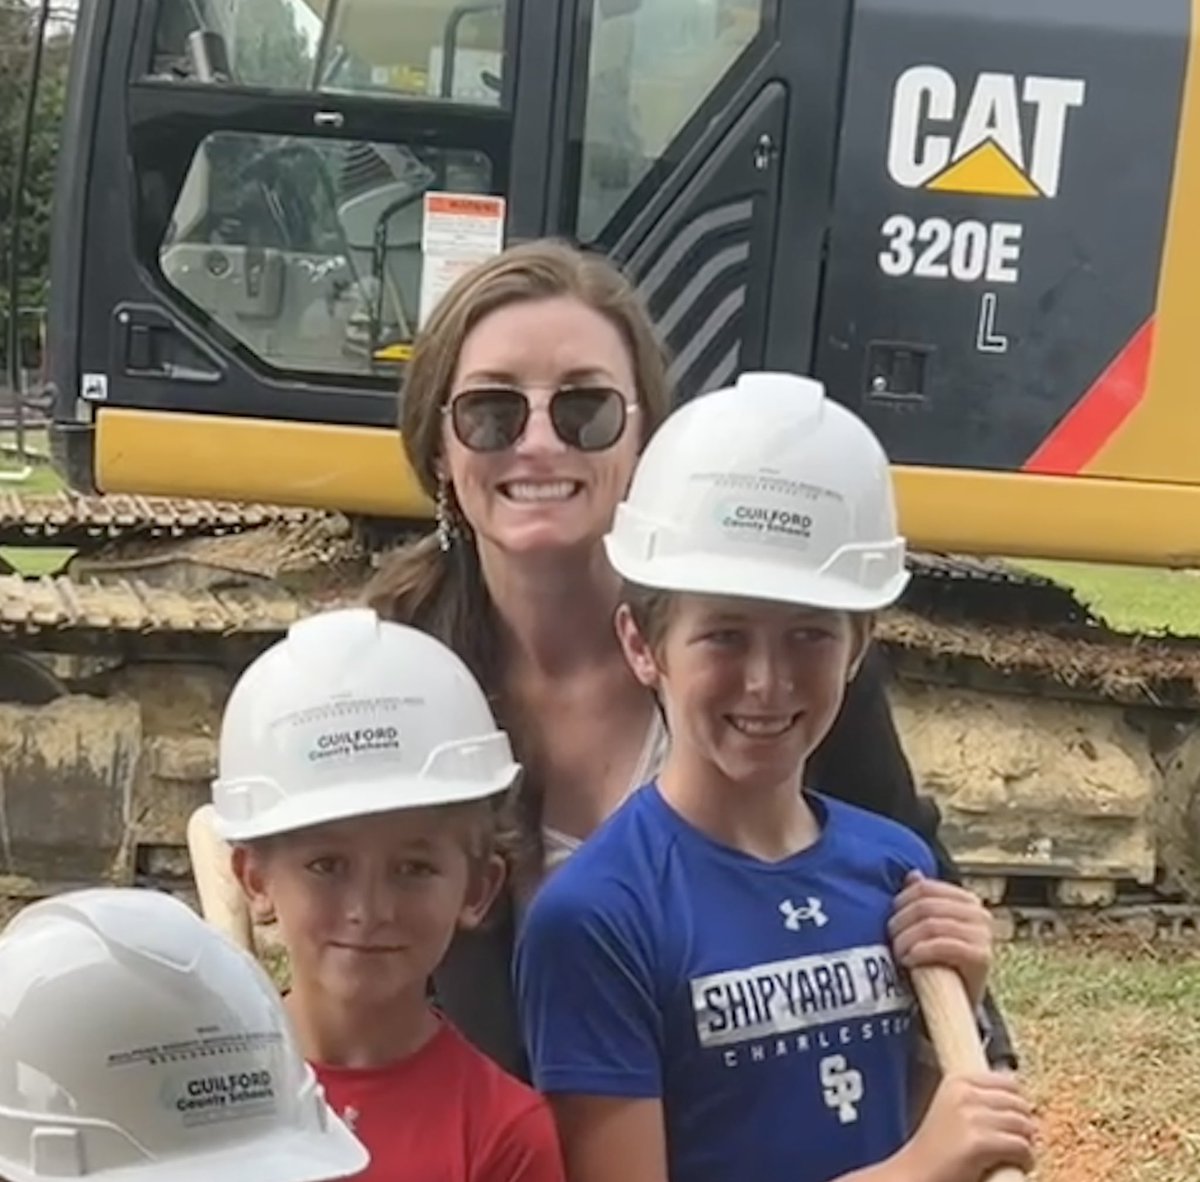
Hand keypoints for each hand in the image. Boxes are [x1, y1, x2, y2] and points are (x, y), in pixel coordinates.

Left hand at [888, 871, 991, 1008]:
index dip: (901, 901)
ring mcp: (983, 935)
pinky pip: (944, 945)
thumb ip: (924, 901)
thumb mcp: (930, 929)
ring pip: (931, 924)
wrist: (957, 1005)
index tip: (890, 919)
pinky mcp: (982, 957)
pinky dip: (921, 951)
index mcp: (967, 900)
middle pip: (925, 906)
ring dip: (907, 940)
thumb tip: (913, 875)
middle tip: (891, 941)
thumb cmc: (940, 963)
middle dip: (901, 923)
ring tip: (899, 953)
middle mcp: (979, 914)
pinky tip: (910, 960)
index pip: (925, 888)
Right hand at [895, 1071, 1034, 1181]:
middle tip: (1021, 1140)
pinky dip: (1026, 1159)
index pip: (1007, 1082)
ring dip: (1027, 1143)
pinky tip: (1020, 1166)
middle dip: (1025, 1124)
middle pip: (1018, 1103)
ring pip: (1023, 1125)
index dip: (1018, 1103)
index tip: (1017, 1118)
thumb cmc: (937, 1149)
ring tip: (1019, 1155)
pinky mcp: (980, 1142)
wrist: (918, 1174)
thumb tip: (1019, 1102)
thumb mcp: (953, 1110)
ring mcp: (971, 1116)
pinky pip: (1021, 1146)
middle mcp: (964, 1093)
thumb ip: (979, 1100)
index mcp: (957, 1081)